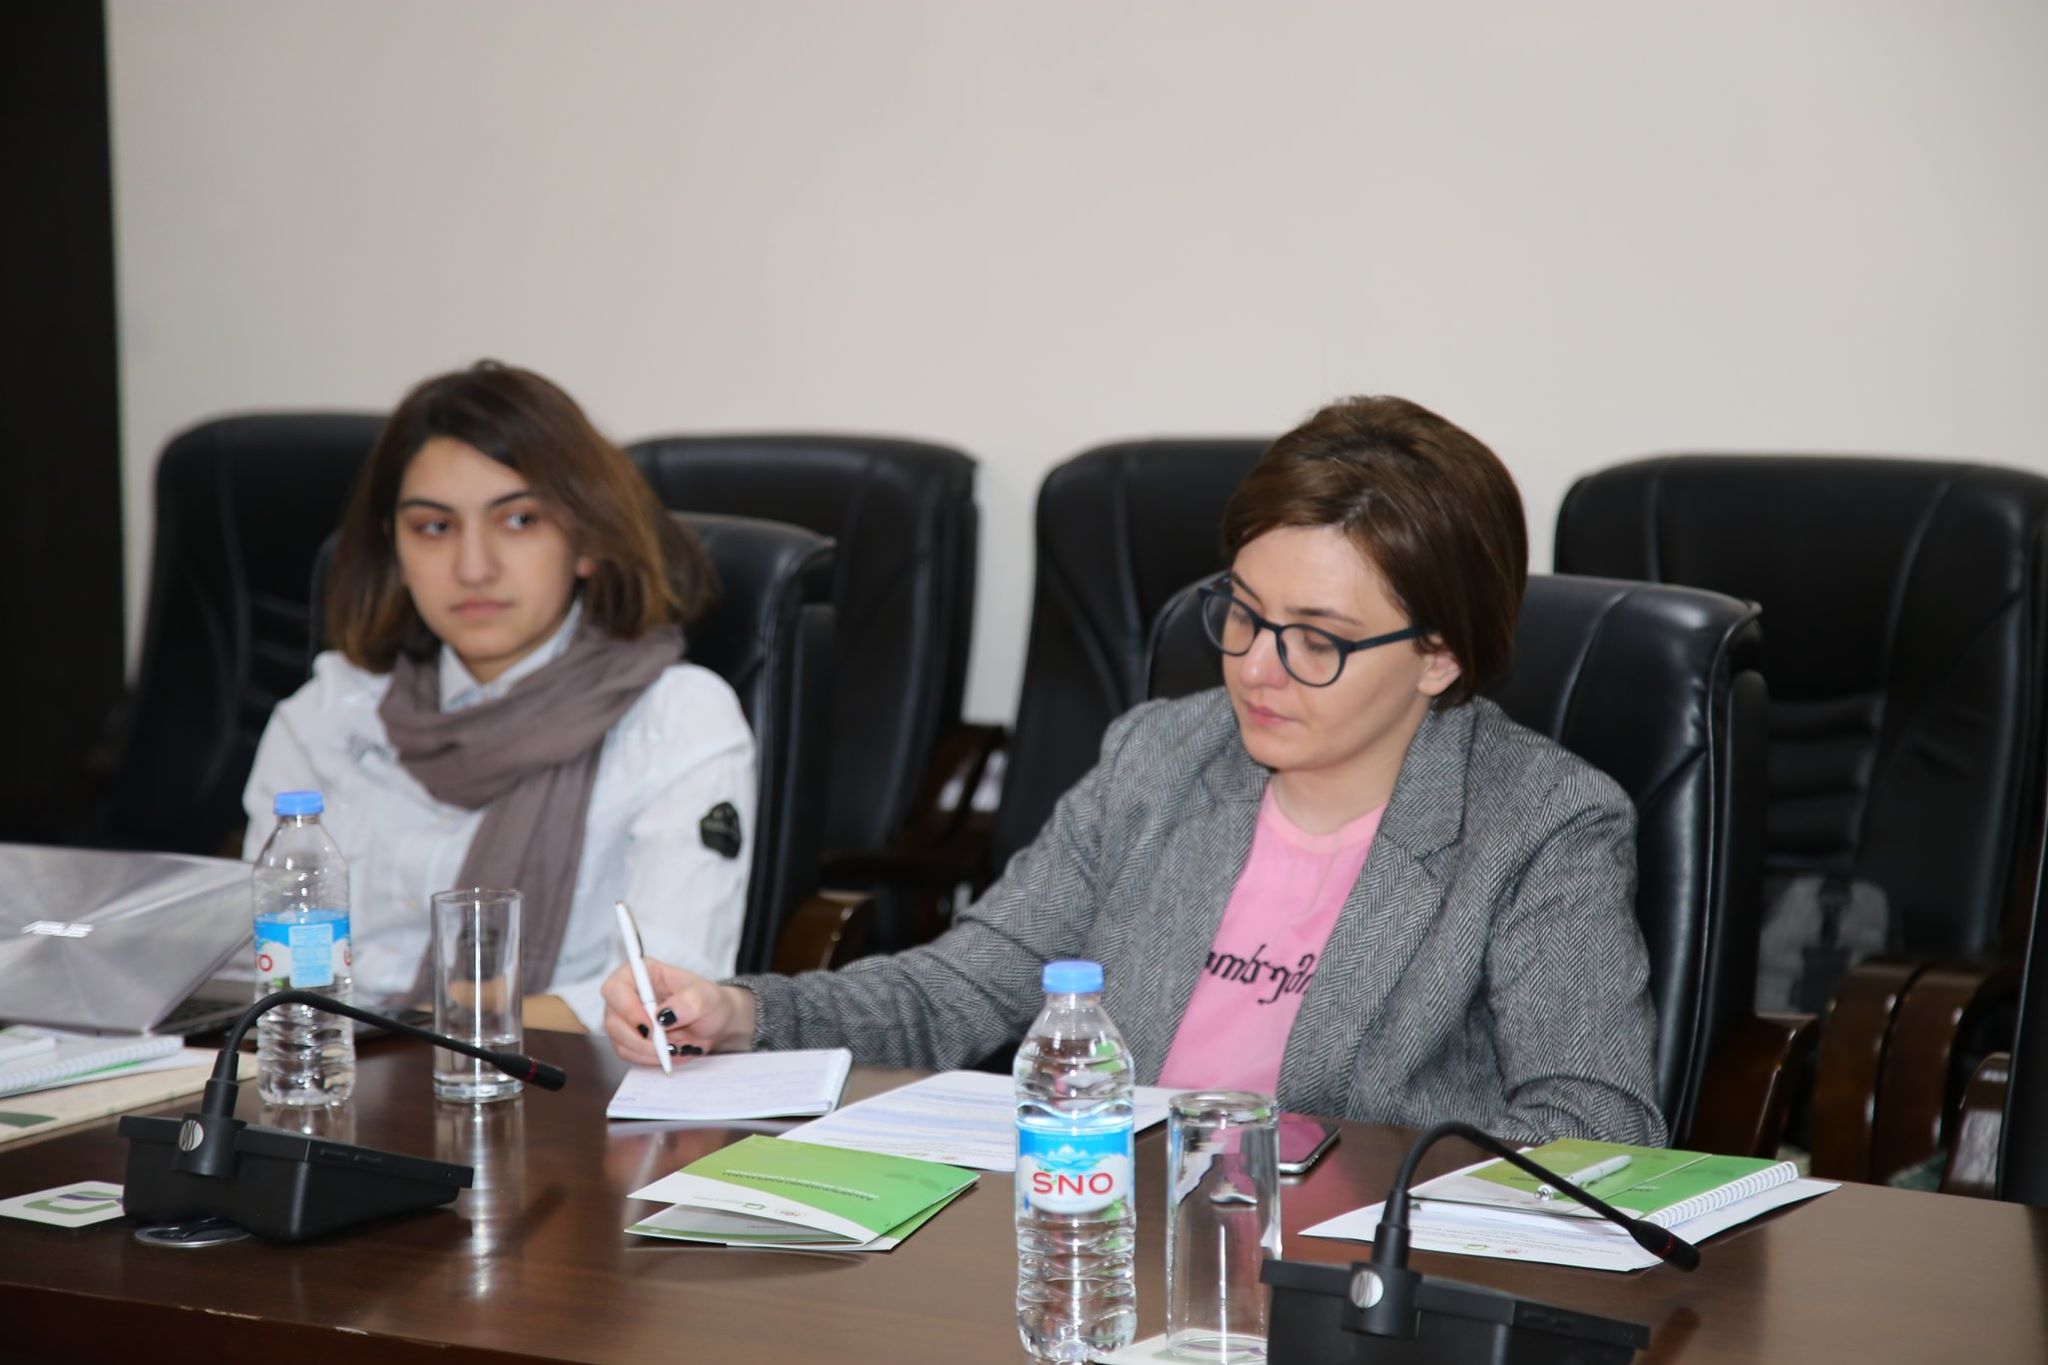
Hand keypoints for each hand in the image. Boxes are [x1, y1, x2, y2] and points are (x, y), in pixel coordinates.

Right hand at [599, 958, 756, 1065]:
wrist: (714, 1023)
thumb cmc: (707, 1002)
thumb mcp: (707, 997)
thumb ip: (688, 1002)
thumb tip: (663, 1015)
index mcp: (642, 972)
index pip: (615, 988)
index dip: (627, 1009)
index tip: (650, 1026)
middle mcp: (627, 994)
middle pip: (612, 1019)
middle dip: (639, 1038)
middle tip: (665, 1045)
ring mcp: (624, 1018)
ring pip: (618, 1041)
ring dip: (647, 1051)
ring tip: (675, 1047)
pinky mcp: (628, 1038)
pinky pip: (628, 1054)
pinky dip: (649, 1058)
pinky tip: (670, 1052)